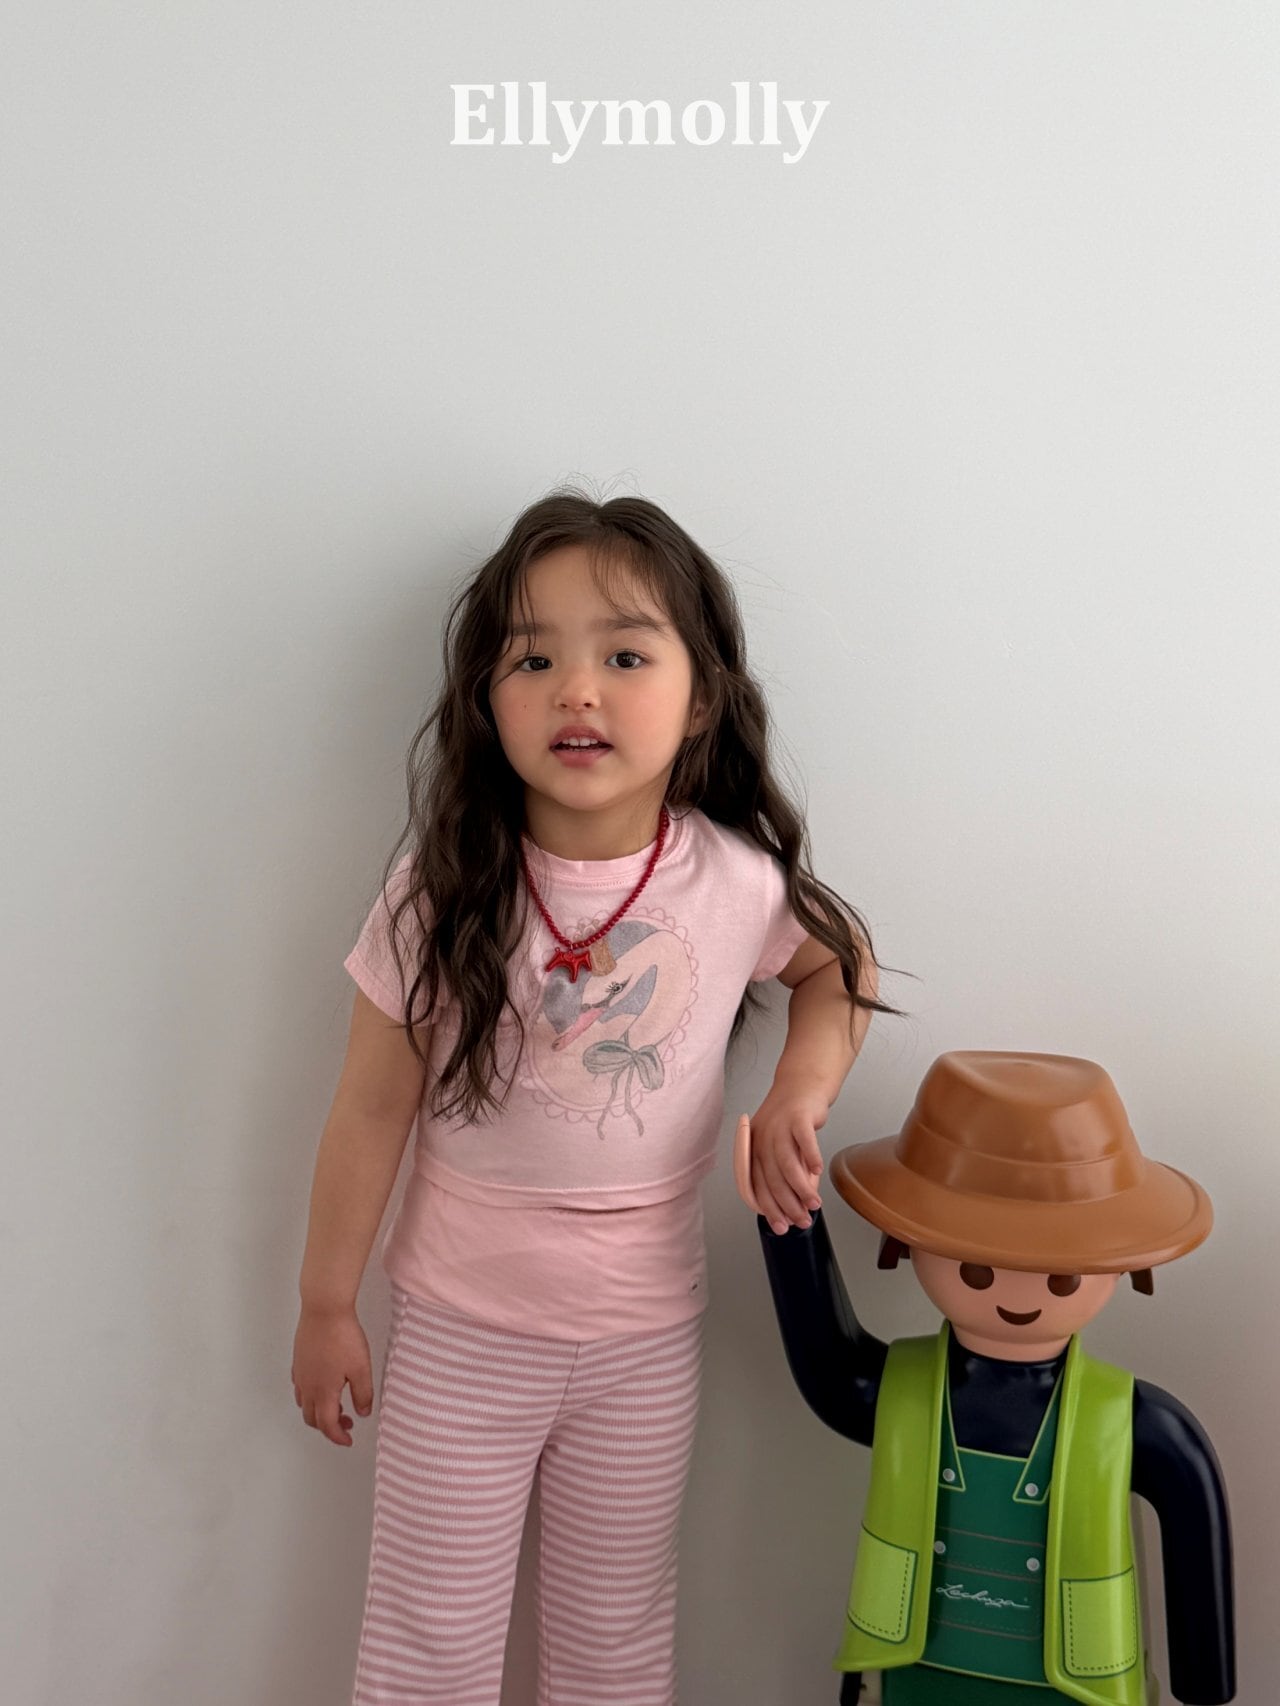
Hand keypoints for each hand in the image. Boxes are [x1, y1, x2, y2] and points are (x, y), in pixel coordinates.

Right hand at [291, 1303, 373, 1446]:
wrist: (324, 1309)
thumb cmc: (343, 1336)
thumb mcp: (361, 1368)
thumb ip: (363, 1394)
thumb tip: (363, 1412)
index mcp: (323, 1392)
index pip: (327, 1425)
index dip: (338, 1437)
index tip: (348, 1440)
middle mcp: (307, 1386)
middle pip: (313, 1418)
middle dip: (329, 1426)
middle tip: (347, 1422)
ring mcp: (300, 1373)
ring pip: (305, 1403)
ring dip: (319, 1410)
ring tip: (338, 1404)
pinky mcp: (299, 1360)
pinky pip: (300, 1386)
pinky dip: (311, 1395)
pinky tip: (323, 1384)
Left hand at [734, 1083, 827, 1234]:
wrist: (801, 1085)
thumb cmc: (791, 1121)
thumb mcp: (783, 1149)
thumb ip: (790, 1175)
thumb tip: (801, 1205)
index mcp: (753, 1150)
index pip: (755, 1186)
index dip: (768, 1208)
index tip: (781, 1226)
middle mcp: (761, 1139)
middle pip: (772, 1179)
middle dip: (787, 1205)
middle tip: (802, 1221)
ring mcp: (779, 1127)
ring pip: (787, 1164)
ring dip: (801, 1188)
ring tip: (814, 1204)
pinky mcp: (798, 1117)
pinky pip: (804, 1140)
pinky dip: (810, 1157)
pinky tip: (818, 1171)